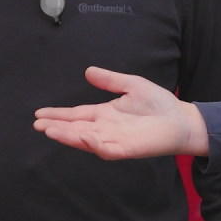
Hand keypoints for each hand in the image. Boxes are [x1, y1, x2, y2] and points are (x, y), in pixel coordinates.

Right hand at [33, 67, 208, 159]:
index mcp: (104, 114)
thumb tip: (88, 71)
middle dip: (56, 127)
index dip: (57, 115)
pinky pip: (106, 149)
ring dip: (68, 137)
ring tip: (50, 131)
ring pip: (85, 141)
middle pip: (75, 129)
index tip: (38, 114)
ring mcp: (114, 140)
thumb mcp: (132, 85)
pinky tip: (82, 137)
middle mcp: (105, 129)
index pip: (76, 115)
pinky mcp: (127, 149)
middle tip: (38, 125)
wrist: (182, 119)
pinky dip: (93, 145)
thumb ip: (110, 80)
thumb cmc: (159, 104)